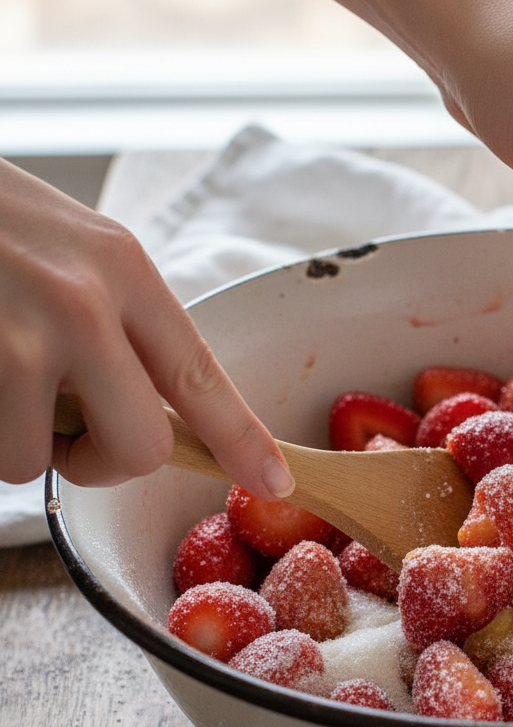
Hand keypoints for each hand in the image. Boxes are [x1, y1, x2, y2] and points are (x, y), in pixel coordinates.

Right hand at [0, 159, 292, 494]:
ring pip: (36, 460)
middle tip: (66, 435)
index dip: (242, 438)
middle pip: (139, 448)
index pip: (202, 375)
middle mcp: (84, 302)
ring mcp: (18, 334)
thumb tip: (153, 404)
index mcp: (124, 269)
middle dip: (102, 463)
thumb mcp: (72, 246)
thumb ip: (118, 320)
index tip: (274, 480)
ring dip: (13, 440)